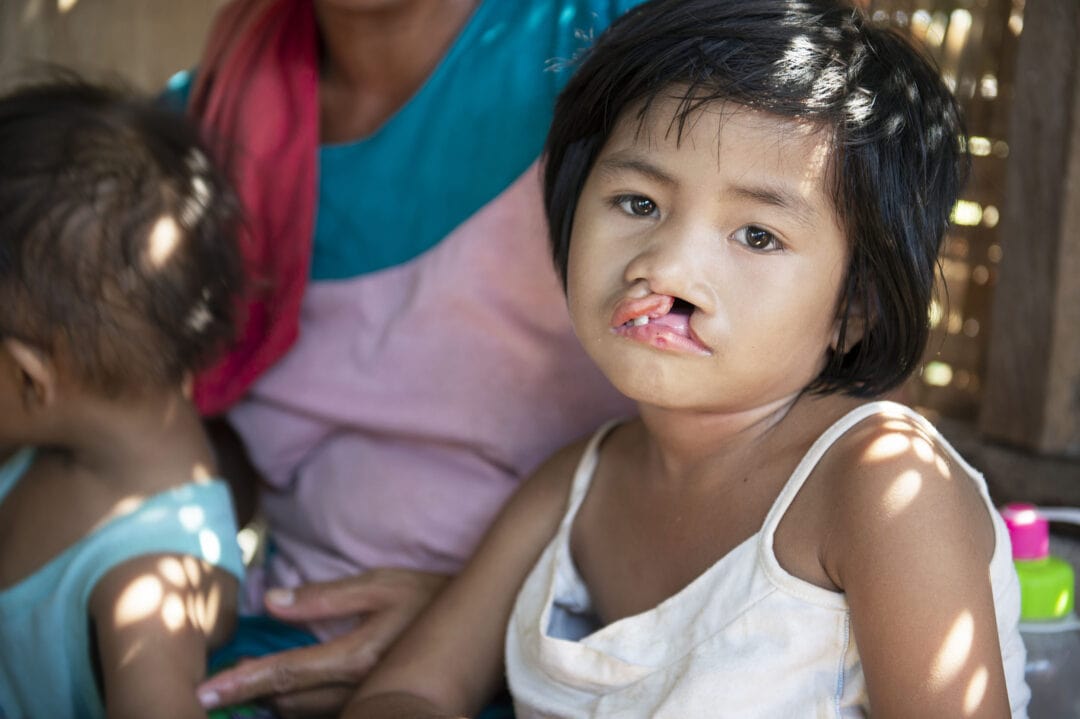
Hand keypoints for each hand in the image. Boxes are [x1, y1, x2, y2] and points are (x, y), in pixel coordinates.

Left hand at [197, 568, 447, 717]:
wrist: (478, 627)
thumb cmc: (428, 598)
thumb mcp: (380, 585)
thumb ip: (324, 598)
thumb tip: (271, 602)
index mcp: (357, 657)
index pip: (285, 673)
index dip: (241, 683)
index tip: (204, 694)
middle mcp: (361, 690)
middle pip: (287, 703)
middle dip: (253, 693)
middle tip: (221, 683)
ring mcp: (370, 703)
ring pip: (304, 715)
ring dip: (275, 701)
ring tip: (249, 684)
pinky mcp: (377, 707)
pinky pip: (326, 714)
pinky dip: (299, 703)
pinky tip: (288, 690)